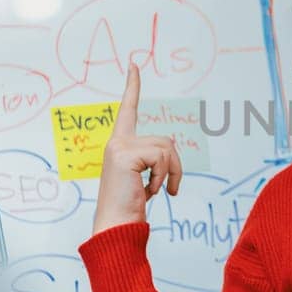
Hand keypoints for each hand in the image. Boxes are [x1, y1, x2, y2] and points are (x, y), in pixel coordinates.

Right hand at [90, 65, 183, 234]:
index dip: (132, 86)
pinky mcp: (124, 154)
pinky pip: (161, 158)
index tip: (134, 64)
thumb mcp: (145, 177)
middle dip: (175, 166)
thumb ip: (153, 158)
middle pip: (166, 140)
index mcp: (120, 144)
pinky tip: (147, 191)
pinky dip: (162, 177)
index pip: (128, 109)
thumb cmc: (130, 206)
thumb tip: (170, 147)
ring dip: (170, 173)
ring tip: (154, 191)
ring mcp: (119, 146)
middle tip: (170, 190)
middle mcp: (117, 141)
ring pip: (167, 148)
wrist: (116, 226)